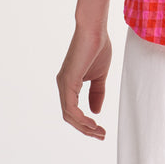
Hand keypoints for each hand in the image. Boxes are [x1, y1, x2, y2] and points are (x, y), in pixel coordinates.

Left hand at [56, 24, 111, 139]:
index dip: (86, 123)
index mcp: (70, 83)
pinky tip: (92, 121)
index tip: (100, 129)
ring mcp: (64, 83)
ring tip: (99, 131)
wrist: (95, 28)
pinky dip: (81, 118)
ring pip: (69, 115)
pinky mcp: (68, 81)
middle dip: (85, 129)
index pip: (73, 110)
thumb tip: (95, 112)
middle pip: (70, 116)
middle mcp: (63, 85)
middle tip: (101, 135)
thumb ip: (96, 92)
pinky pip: (70, 107)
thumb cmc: (97, 46)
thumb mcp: (99, 75)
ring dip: (84, 127)